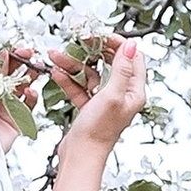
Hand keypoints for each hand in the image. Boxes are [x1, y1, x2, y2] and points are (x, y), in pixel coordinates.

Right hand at [50, 37, 145, 152]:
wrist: (80, 155)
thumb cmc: (98, 131)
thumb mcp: (111, 95)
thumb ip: (121, 69)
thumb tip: (131, 46)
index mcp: (133, 92)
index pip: (131, 58)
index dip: (117, 44)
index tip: (100, 35)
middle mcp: (121, 95)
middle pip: (109, 63)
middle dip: (92, 50)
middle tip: (78, 40)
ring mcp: (104, 100)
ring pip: (91, 74)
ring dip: (74, 64)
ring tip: (56, 56)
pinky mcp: (89, 107)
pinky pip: (80, 87)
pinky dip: (69, 79)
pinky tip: (57, 73)